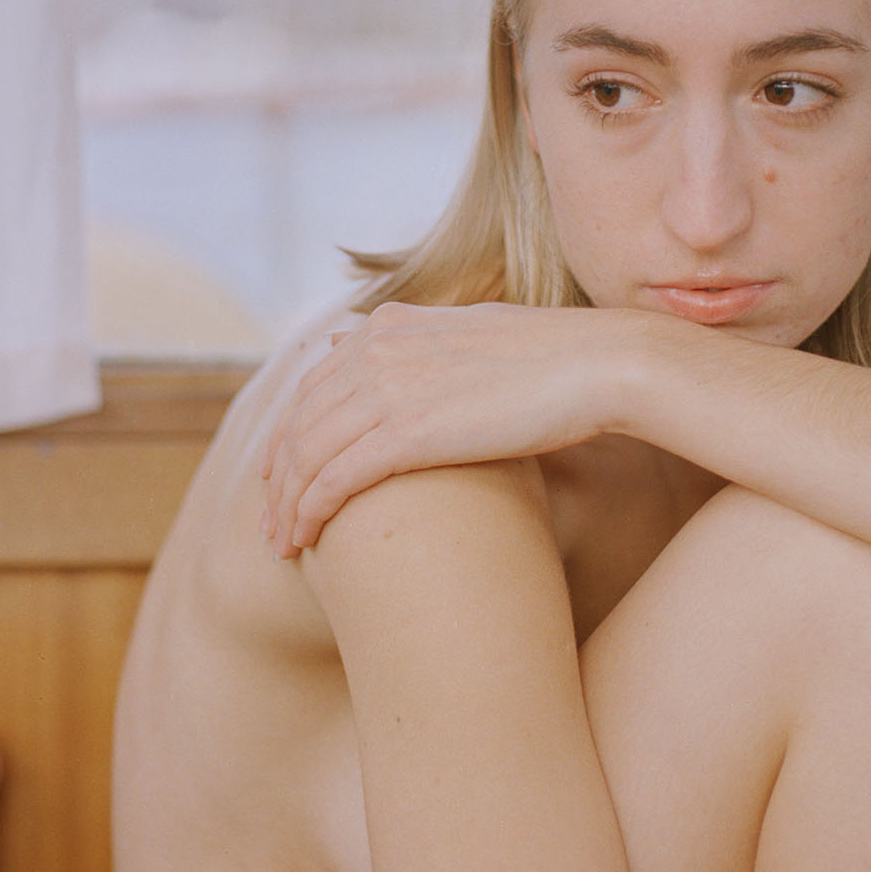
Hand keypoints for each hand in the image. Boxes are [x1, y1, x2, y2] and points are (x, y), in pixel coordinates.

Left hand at [259, 301, 638, 557]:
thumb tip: (367, 346)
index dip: (290, 435)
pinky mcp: (406, 431)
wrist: (597, 365)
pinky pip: (333, 479)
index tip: (280, 477)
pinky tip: (305, 542)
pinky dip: (309, 513)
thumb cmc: (554, 360)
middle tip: (273, 524)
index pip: (315, 385)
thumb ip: (420, 342)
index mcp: (392, 326)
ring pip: (306, 455)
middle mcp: (377, 349)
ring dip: (286, 507)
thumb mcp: (474, 334)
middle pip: (301, 423)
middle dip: (279, 479)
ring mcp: (387, 388)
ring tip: (283, 546)